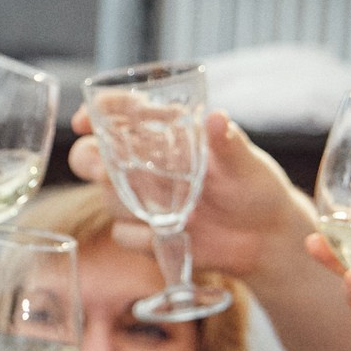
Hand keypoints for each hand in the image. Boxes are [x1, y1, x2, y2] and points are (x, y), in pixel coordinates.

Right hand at [67, 109, 314, 278]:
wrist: (265, 237)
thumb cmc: (256, 187)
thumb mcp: (246, 162)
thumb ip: (228, 141)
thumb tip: (217, 117)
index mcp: (164, 136)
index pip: (117, 115)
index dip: (96, 113)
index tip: (84, 120)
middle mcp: (144, 166)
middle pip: (91, 156)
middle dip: (91, 161)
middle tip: (106, 170)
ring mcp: (141, 200)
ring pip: (106, 198)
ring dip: (128, 204)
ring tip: (173, 209)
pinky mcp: (144, 234)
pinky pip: (124, 234)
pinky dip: (143, 237)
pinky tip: (176, 234)